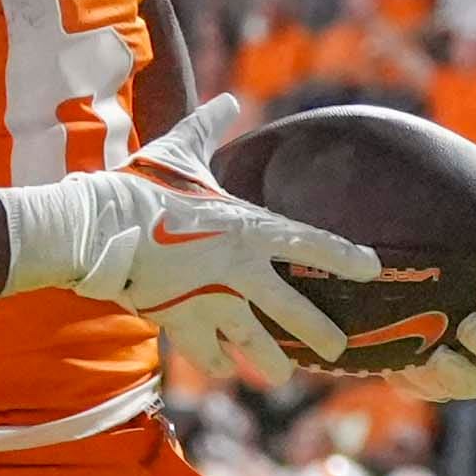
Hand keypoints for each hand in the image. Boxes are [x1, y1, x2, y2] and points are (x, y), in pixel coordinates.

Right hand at [2, 97, 381, 388]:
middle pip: (292, 312)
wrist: (101, 227)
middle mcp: (238, 268)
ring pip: (253, 343)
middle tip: (337, 351)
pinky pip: (207, 351)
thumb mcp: (181, 152)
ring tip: (280, 376)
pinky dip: (215, 359)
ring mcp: (211, 299)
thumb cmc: (142, 186)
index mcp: (247, 227)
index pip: (309, 243)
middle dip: (318, 334)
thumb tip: (227, 98)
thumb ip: (209, 127)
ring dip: (268, 363)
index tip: (374, 269)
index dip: (344, 256)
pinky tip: (223, 367)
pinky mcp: (181, 321)